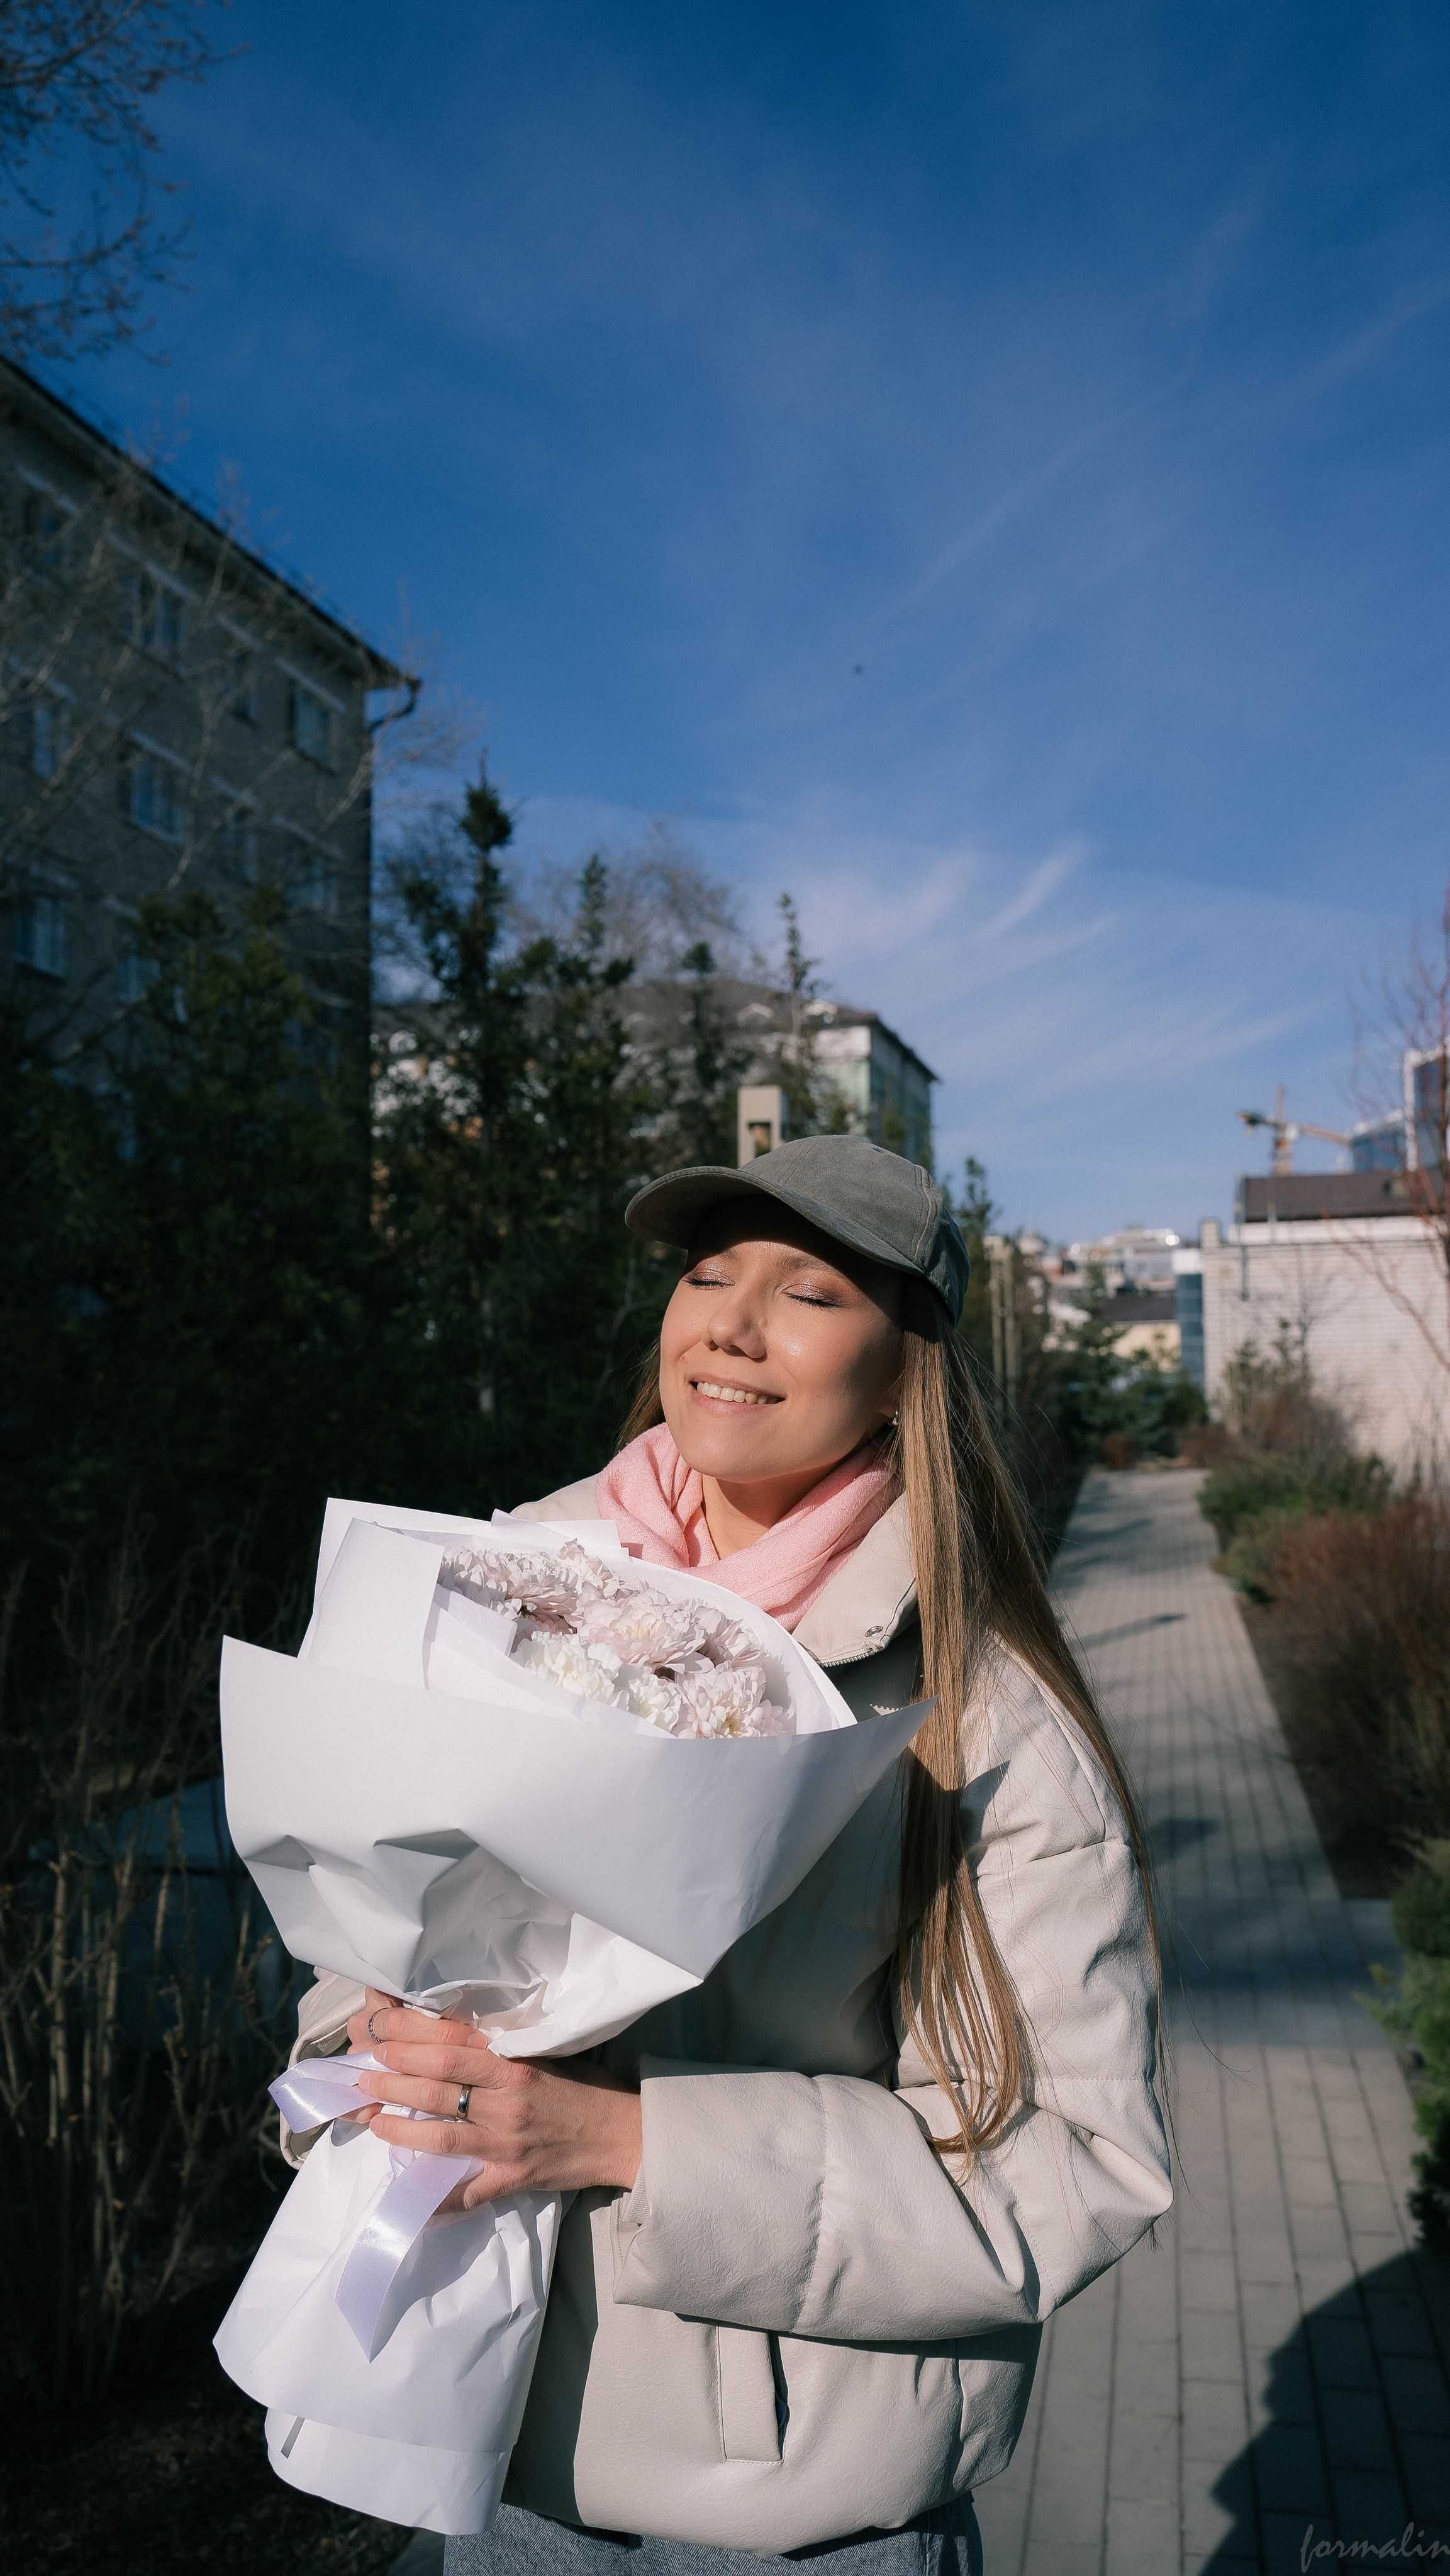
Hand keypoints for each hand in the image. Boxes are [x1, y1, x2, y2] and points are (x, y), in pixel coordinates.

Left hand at [344, 1989, 642, 2211]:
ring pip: (440, 2135)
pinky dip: (437, 2201)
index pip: (451, 2044)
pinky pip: (468, 2194)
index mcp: (515, 2063)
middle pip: (436, 2086)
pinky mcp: (512, 2178)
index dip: (409, 2039)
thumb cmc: (585, 2087)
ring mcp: (507, 2143)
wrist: (624, 2134)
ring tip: (372, 2118)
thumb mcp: (545, 2052)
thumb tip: (450, 2035)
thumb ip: (501, 2047)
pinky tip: (410, 2200)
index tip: (380, 2035)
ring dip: (399, 2126)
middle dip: (392, 2077)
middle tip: (362, 2073)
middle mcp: (507, 2100)